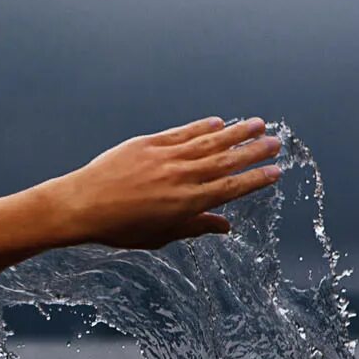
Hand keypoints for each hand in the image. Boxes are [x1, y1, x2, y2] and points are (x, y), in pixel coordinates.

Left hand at [42, 117, 281, 249]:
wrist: (82, 205)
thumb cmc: (119, 227)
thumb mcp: (160, 235)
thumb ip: (194, 227)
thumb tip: (225, 226)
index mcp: (186, 204)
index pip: (230, 189)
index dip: (255, 179)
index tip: (276, 172)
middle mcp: (181, 178)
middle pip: (227, 161)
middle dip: (254, 151)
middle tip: (277, 142)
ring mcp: (166, 158)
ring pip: (209, 142)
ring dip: (236, 132)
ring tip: (258, 124)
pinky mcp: (149, 144)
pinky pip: (182, 133)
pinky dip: (202, 127)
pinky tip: (218, 122)